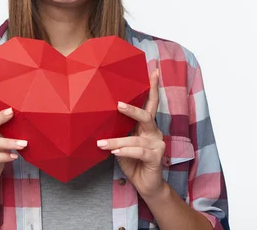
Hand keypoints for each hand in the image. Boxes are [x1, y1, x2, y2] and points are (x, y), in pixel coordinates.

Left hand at [97, 69, 165, 197]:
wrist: (145, 184)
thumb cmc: (131, 161)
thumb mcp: (121, 142)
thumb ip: (118, 130)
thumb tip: (99, 118)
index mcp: (146, 126)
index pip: (151, 103)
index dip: (153, 88)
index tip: (153, 72)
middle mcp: (154, 132)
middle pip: (146, 115)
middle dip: (131, 109)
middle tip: (117, 104)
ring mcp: (157, 144)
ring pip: (136, 137)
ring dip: (116, 141)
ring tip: (101, 143)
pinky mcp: (157, 157)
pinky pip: (139, 151)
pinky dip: (125, 150)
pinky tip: (115, 152)